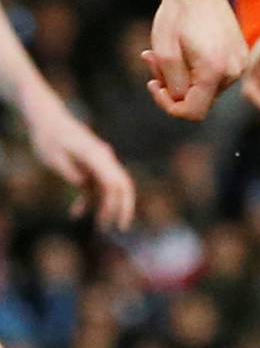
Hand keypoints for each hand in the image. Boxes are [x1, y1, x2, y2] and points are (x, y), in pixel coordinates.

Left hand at [19, 88, 136, 229]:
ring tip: (100, 228)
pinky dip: (88, 200)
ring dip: (104, 207)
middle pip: (122, 185)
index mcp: (96, 157)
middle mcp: (103, 159)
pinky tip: (75, 213)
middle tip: (121, 227)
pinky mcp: (91, 166)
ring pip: (108, 189)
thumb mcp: (53, 156)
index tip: (116, 222)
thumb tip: (82, 184)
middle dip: (123, 207)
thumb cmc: (49, 137)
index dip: (119, 204)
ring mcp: (99, 163)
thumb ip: (69, 171)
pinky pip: (94, 186)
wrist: (48, 120)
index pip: (115, 183)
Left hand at [144, 0, 246, 121]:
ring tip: (165, 51)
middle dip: (174, 87)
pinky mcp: (241, 55)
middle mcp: (234, 71)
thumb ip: (172, 84)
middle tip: (151, 60)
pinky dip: (198, 68)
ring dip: (184, 76)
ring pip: (208, 87)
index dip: (168, 105)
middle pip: (200, 100)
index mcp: (215, 71)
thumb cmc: (176, 15)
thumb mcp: (163, 52)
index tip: (152, 84)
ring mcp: (241, 63)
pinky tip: (185, 48)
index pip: (193, 112)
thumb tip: (181, 101)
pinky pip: (218, 75)